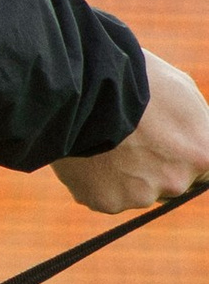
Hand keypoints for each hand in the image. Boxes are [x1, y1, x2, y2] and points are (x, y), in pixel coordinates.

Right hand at [55, 51, 208, 214]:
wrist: (86, 88)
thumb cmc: (137, 81)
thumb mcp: (182, 92)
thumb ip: (195, 126)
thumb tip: (195, 139)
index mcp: (202, 156)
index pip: (203, 172)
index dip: (182, 156)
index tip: (164, 143)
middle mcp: (177, 182)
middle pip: (169, 184)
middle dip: (154, 167)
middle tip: (131, 139)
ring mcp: (142, 196)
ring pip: (136, 191)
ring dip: (124, 175)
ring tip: (105, 143)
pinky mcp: (108, 202)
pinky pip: (106, 195)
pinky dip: (98, 181)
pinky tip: (89, 156)